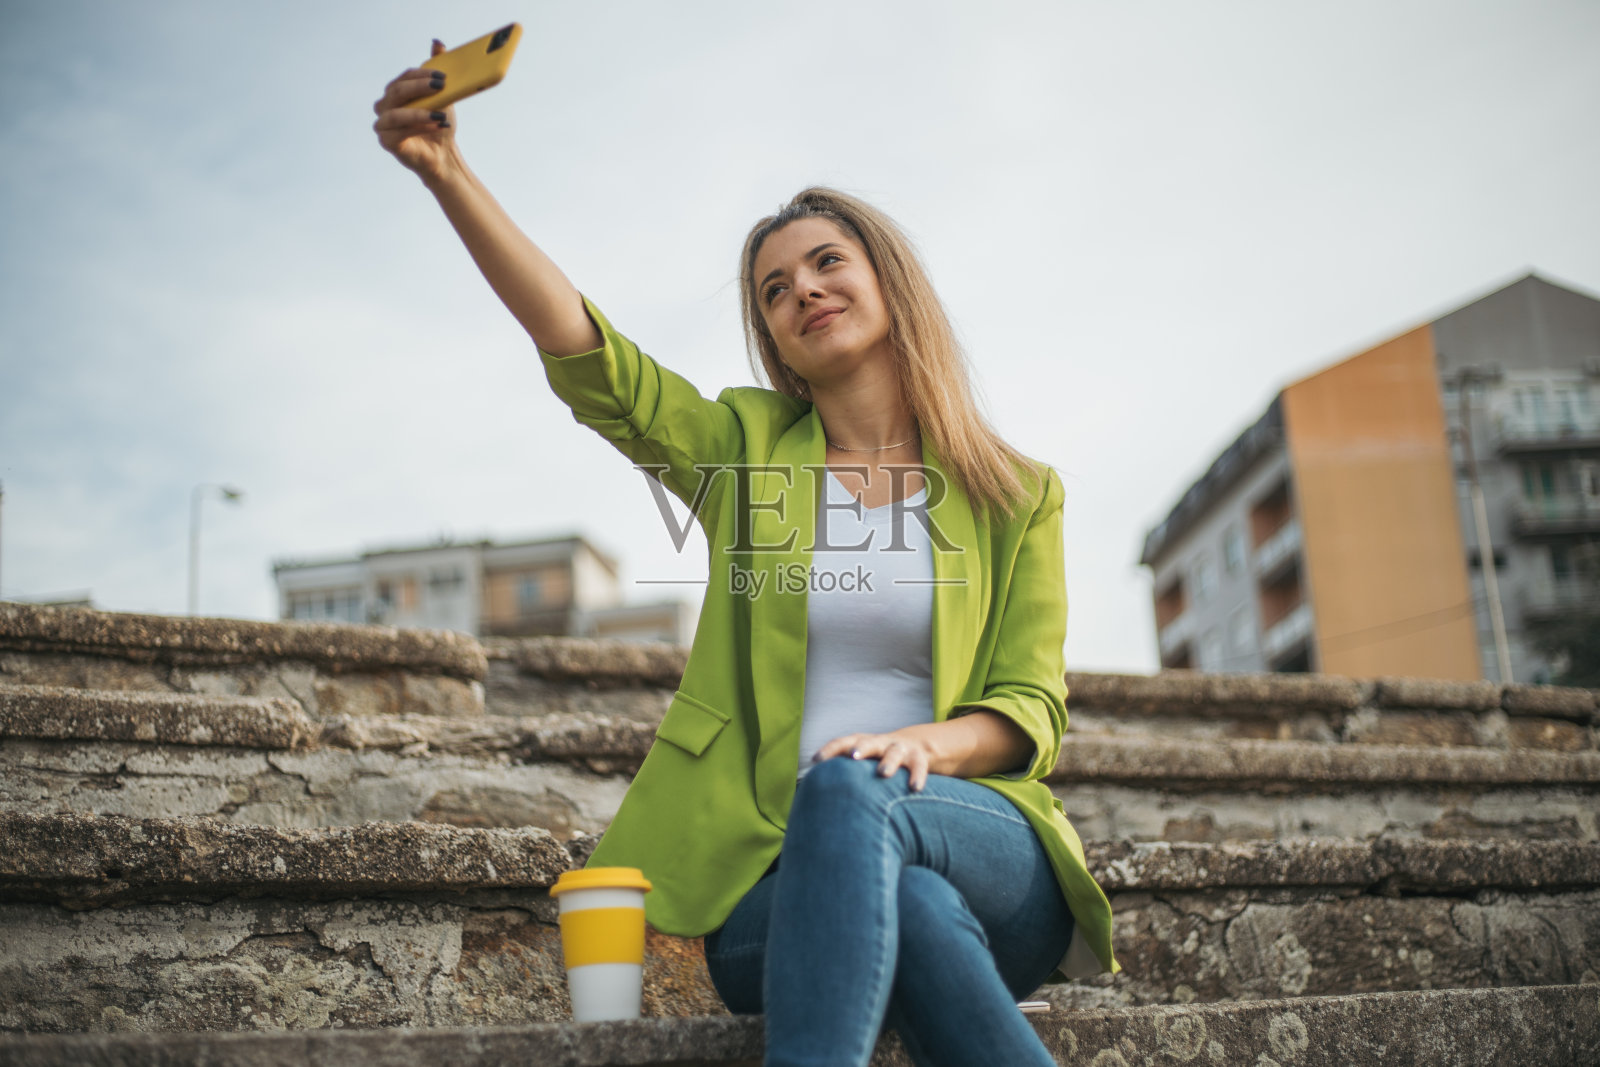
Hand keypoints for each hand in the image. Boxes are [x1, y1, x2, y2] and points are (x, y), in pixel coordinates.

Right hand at [372, 39, 458, 183]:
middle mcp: (385, 106)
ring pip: (396, 114)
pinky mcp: (386, 141)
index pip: (404, 77)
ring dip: (419, 112)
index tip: (443, 76)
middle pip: (396, 92)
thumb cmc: (439, 124)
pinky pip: (399, 132)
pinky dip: (419, 128)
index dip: (422, 75)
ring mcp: (383, 124)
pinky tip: (436, 126)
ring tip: (440, 115)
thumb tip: (437, 43)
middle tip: (441, 87)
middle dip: (419, 88)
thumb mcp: (442, 97)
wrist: (442, 154)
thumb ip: (436, 72)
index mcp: (396, 92)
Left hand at [813, 731, 935, 791]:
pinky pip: (919, 766)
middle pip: (869, 742)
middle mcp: (881, 743)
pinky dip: (917, 776)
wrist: (916, 745)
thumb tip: (815, 791)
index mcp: (863, 743)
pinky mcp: (918, 758)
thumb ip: (846, 772)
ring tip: (883, 774)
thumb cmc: (879, 760)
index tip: (816, 761)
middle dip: (861, 748)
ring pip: (894, 752)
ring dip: (888, 762)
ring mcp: (900, 749)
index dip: (830, 749)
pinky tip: (914, 788)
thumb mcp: (864, 761)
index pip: (843, 742)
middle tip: (853, 756)